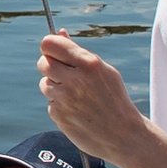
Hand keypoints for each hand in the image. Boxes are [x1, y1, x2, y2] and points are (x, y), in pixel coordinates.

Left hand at [38, 32, 153, 164]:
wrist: (123, 135)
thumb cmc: (114, 99)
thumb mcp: (104, 71)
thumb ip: (78, 52)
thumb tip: (59, 32)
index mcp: (89, 64)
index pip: (49, 44)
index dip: (50, 47)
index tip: (54, 53)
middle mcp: (75, 79)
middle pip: (42, 62)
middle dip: (49, 66)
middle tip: (64, 74)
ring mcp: (64, 98)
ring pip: (44, 83)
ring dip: (55, 87)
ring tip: (77, 96)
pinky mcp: (58, 115)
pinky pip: (50, 102)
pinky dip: (60, 105)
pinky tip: (77, 111)